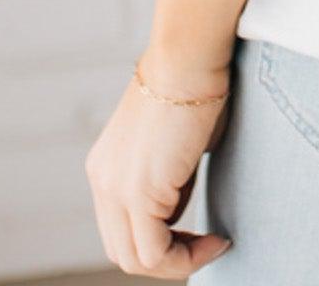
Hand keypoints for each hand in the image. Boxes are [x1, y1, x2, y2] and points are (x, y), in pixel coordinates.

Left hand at [84, 58, 234, 275]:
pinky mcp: (137, 192)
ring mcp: (115, 189)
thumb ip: (169, 178)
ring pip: (136, 258)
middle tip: (207, 244)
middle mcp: (102, 181)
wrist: (189, 57)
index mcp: (106, 167)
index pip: (122, 228)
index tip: (199, 231)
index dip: (160, 239)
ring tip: (214, 244)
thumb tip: (180, 203)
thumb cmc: (195, 86)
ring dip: (178, 261)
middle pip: (123, 251)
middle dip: (168, 257)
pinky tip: (216, 240)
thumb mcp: (174, 143)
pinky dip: (185, 258)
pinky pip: (155, 252)